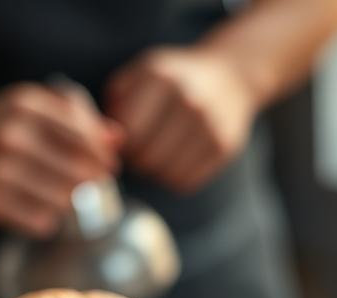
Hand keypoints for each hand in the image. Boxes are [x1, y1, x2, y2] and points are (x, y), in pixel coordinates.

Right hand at [0, 83, 120, 236]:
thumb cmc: (8, 126)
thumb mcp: (39, 108)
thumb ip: (81, 119)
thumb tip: (120, 140)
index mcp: (26, 106)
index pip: (83, 137)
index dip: (103, 156)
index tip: (110, 166)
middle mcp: (8, 135)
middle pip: (78, 173)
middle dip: (90, 182)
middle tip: (86, 183)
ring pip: (63, 201)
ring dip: (68, 203)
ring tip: (58, 194)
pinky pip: (40, 222)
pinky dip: (47, 220)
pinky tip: (38, 208)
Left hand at [106, 47, 258, 193]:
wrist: (231, 76)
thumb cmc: (173, 80)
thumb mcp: (140, 75)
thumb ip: (116, 103)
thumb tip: (106, 142)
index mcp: (161, 78)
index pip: (129, 133)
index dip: (120, 143)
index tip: (124, 139)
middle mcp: (189, 100)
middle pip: (147, 157)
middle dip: (137, 160)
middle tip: (140, 151)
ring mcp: (210, 125)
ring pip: (165, 174)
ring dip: (155, 172)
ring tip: (158, 155)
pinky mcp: (224, 146)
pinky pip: (186, 182)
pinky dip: (175, 178)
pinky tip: (176, 160)